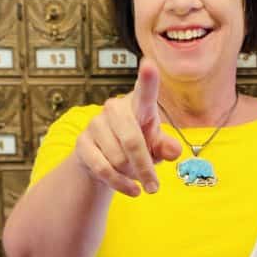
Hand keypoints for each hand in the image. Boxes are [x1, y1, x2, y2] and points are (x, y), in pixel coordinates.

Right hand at [74, 57, 180, 196]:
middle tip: (155, 188)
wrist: (105, 160)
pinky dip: (120, 184)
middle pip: (132, 141)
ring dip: (131, 174)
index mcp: (138, 106)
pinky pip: (103, 169)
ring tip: (134, 174)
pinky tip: (131, 190)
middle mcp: (114, 109)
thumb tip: (174, 151)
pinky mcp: (82, 143)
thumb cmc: (138, 146)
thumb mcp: (156, 147)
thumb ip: (166, 147)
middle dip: (145, 168)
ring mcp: (95, 124)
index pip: (144, 92)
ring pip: (118, 158)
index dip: (147, 79)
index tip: (149, 65)